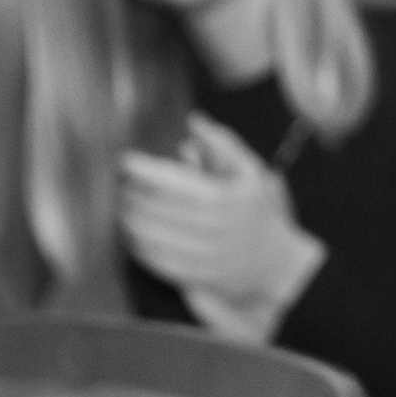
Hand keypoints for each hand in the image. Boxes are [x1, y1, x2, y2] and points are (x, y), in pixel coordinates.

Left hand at [120, 116, 325, 342]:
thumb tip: (193, 120)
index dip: (142, 169)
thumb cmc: (257, 211)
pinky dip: (137, 247)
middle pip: (155, 208)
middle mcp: (213, 227)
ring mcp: (204, 254)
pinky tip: (130, 234)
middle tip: (119, 185)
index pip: (170, 180)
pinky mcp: (197, 275)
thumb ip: (223, 145)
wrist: (276, 264)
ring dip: (128, 221)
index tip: (126, 161)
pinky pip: (156, 261)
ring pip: (150, 236)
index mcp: (223, 198)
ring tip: (121, 209)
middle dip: (130, 194)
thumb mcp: (251, 173)